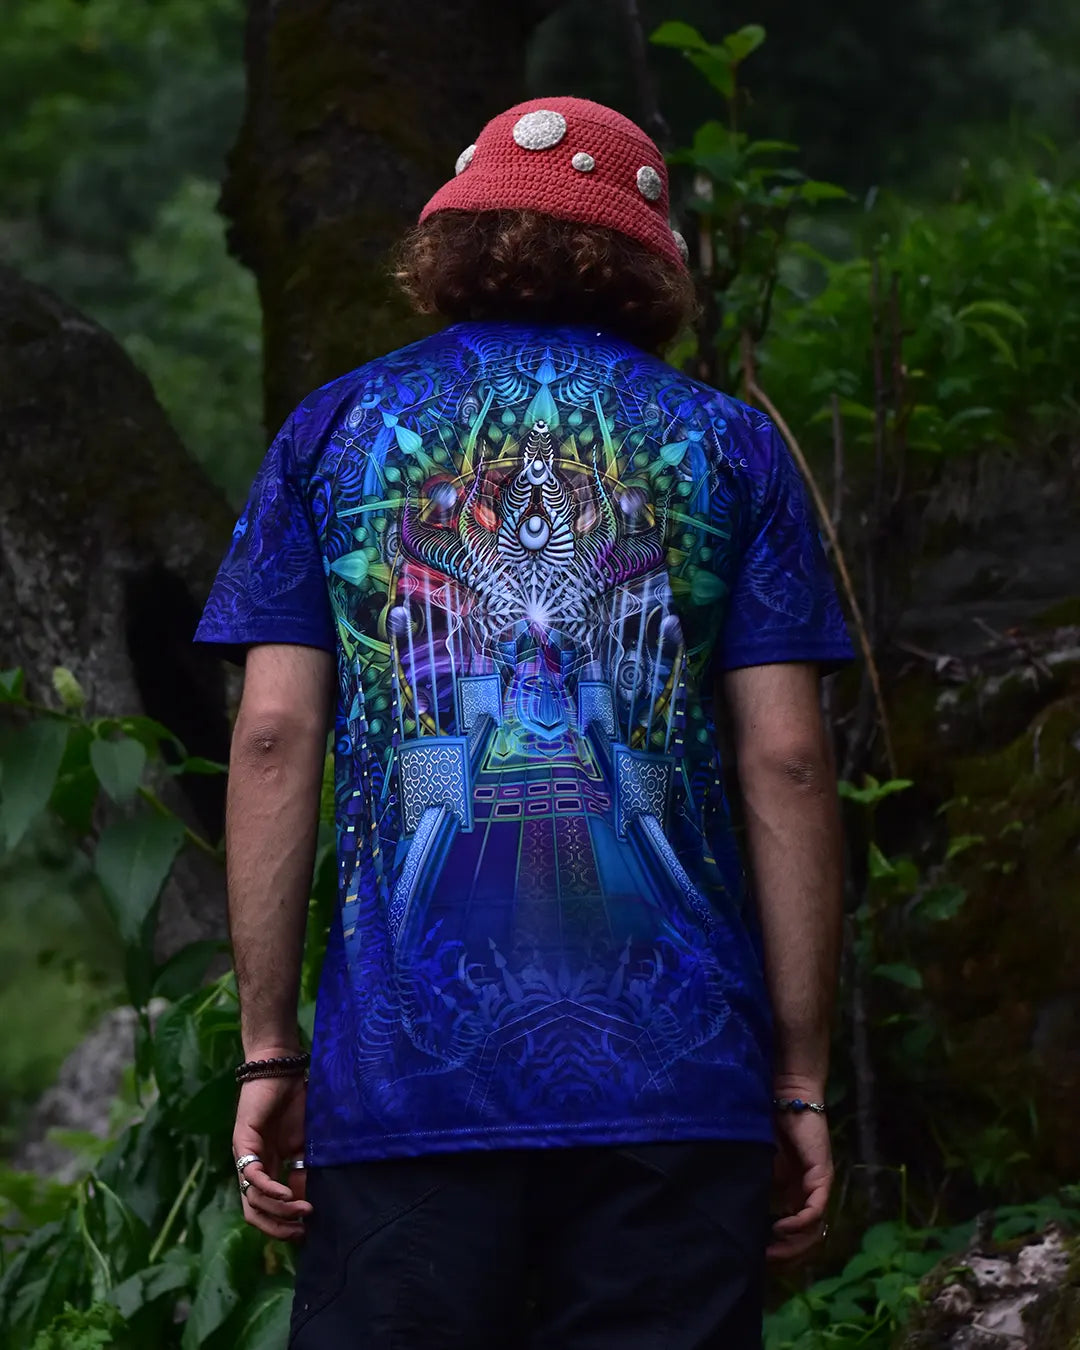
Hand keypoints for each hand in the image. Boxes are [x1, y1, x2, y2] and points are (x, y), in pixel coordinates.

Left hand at [233, 1072, 311, 1240]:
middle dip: (278, 1227)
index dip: (283, 1225)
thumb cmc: (295, 1102)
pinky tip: (287, 1194)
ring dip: (279, 1211)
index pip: (266, 1209)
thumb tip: (307, 1203)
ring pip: (253, 1200)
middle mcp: (250, 1167)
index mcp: (265, 1168)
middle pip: (255, 1213)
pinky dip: (270, 1190)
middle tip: (302, 1232)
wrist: (281, 1070)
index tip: (306, 1232)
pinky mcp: (242, 1143)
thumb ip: (302, 1170)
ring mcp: (244, 1156)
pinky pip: (252, 1176)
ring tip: (302, 1211)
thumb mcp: (303, 1144)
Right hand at [767, 1093, 832, 1263]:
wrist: (784, 1096)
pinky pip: (815, 1210)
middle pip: (807, 1240)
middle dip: (786, 1256)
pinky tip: (780, 1228)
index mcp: (794, 1194)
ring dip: (793, 1246)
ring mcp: (817, 1187)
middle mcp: (809, 1194)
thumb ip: (756, 1188)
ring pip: (814, 1231)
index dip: (779, 1251)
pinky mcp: (822, 1176)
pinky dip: (799, 1224)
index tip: (756, 1259)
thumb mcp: (757, 1165)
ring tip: (770, 1251)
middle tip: (763, 1264)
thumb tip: (738, 1219)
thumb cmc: (767, 1125)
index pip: (794, 1235)